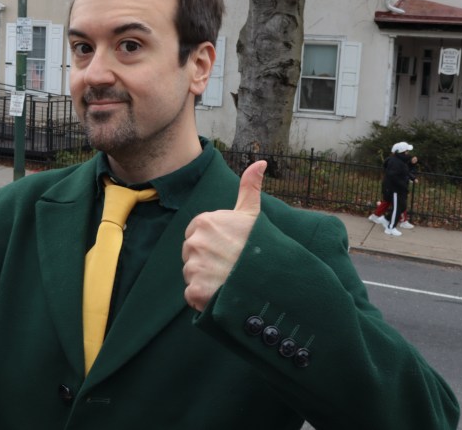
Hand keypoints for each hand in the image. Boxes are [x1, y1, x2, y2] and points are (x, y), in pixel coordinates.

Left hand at [182, 161, 265, 311]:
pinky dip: (204, 298)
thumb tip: (260, 163)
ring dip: (206, 280)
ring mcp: (193, 268)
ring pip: (192, 275)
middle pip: (191, 255)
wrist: (269, 280)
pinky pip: (193, 295)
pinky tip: (222, 293)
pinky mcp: (195, 291)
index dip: (212, 243)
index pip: (196, 234)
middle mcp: (194, 243)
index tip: (228, 249)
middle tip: (229, 266)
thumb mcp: (252, 214)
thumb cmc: (260, 245)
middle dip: (206, 261)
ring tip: (227, 280)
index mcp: (203, 222)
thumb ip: (249, 187)